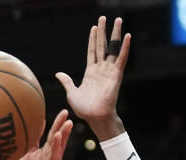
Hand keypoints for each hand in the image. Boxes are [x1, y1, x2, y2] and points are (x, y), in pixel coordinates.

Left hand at [13, 109, 72, 159]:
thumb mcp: (28, 154)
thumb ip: (33, 141)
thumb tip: (38, 122)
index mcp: (47, 152)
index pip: (55, 136)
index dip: (59, 124)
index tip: (65, 112)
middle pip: (59, 145)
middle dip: (64, 133)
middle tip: (69, 121)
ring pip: (56, 158)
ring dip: (58, 147)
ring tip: (59, 135)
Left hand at [55, 16, 130, 131]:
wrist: (94, 117)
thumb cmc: (84, 108)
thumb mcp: (72, 92)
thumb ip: (67, 81)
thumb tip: (58, 74)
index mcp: (91, 72)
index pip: (92, 51)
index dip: (93, 39)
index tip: (94, 27)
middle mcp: (101, 69)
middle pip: (102, 46)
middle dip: (103, 32)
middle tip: (105, 18)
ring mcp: (109, 71)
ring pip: (113, 48)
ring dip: (115, 34)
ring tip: (117, 21)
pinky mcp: (116, 75)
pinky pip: (121, 59)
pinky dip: (124, 48)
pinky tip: (127, 36)